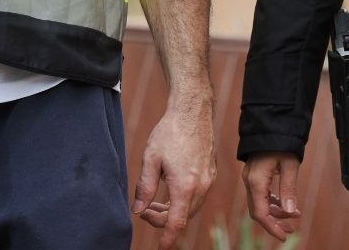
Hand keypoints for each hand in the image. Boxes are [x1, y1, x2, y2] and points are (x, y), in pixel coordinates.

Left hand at [131, 95, 215, 248]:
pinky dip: (183, 200)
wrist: (193, 112)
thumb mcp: (150, 159)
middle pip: (183, 217)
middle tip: (146, 211)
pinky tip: (170, 188)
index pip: (176, 223)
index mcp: (184, 186)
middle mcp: (200, 187)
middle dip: (163, 220)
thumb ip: (144, 187)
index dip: (166, 238)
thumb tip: (138, 210)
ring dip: (173, 210)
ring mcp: (208, 180)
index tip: (159, 247)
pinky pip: (197, 196)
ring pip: (191, 207)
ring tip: (154, 203)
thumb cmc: (170, 132)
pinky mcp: (211, 173)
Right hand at [242, 151, 301, 241]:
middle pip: (259, 210)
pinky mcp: (254, 174)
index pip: (260, 213)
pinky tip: (285, 203)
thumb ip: (288, 189)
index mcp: (256, 181)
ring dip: (276, 211)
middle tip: (292, 228)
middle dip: (275, 221)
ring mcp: (250, 178)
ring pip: (260, 203)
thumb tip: (290, 211)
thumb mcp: (290, 165)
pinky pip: (261, 194)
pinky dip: (273, 201)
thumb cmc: (281, 142)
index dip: (271, 228)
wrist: (269, 123)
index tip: (284, 237)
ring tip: (295, 215)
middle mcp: (249, 181)